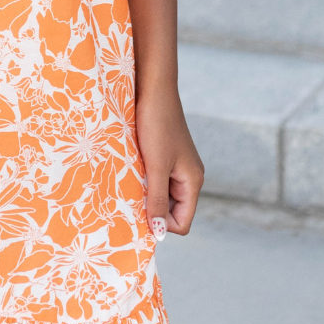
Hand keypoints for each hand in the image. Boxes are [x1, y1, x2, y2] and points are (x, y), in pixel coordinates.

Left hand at [135, 84, 204, 238]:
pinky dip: (143, 180)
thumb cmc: (156, 125)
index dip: (162, 224)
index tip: (139, 211)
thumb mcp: (156, 167)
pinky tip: (130, 169)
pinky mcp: (165, 157)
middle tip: (130, 196)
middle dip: (152, 209)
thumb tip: (159, 233)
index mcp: (193, 182)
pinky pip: (155, 180)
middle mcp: (188, 177)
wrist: (153, 90)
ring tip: (130, 179)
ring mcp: (177, 167)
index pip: (183, 223)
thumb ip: (157, 200)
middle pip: (172, 211)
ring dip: (145, 193)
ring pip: (161, 195)